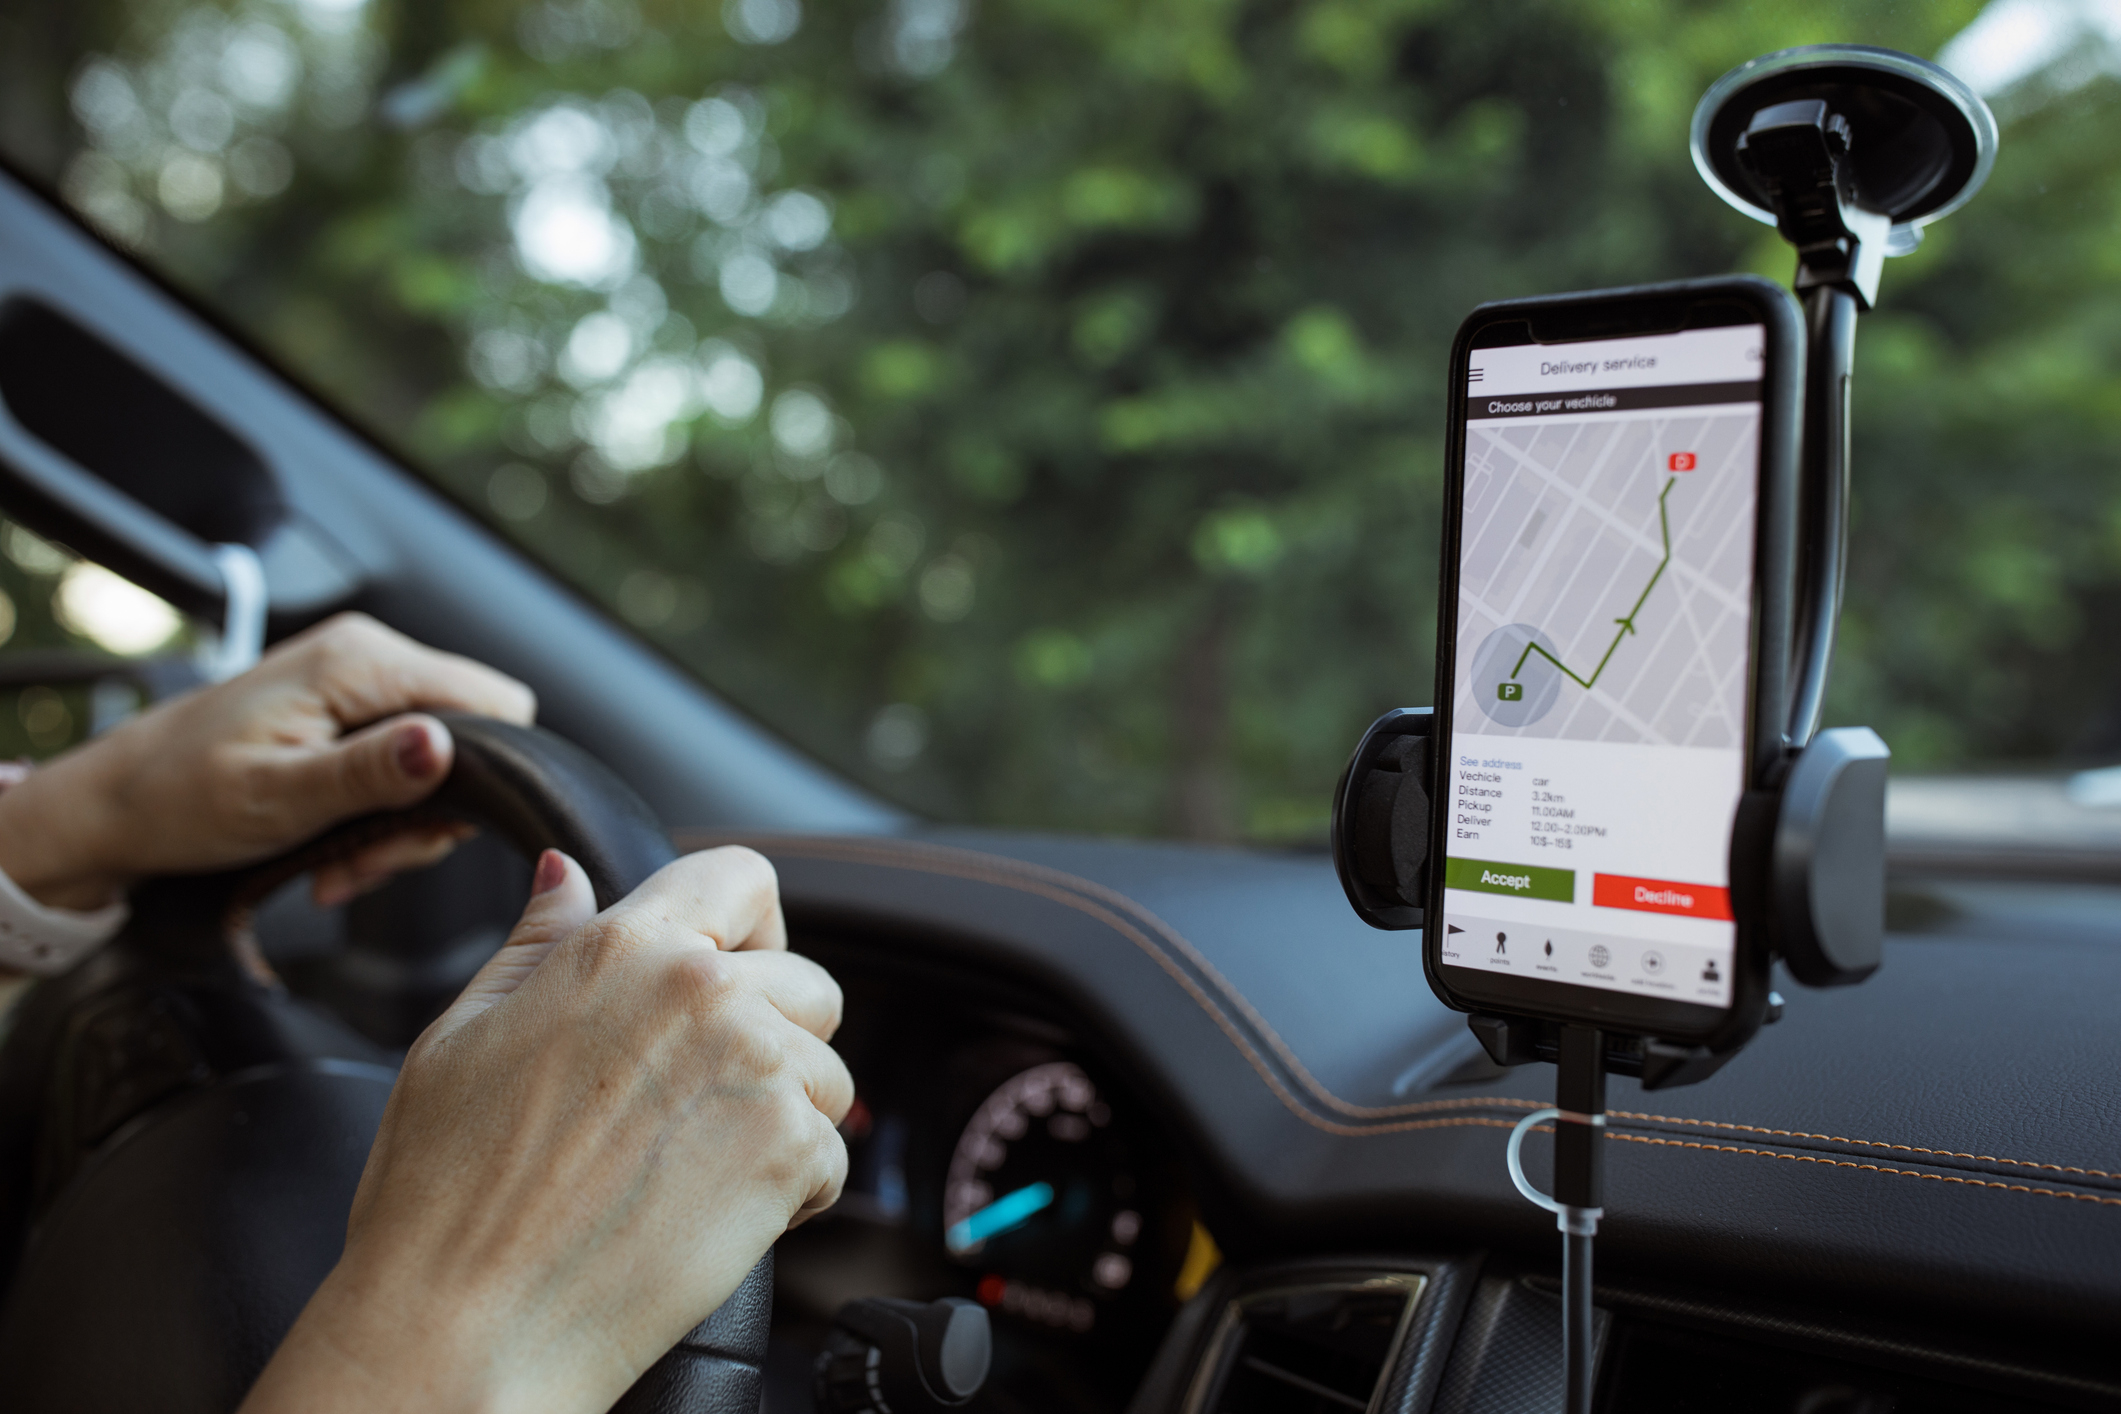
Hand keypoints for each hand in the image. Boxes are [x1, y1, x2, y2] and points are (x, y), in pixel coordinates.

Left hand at [0, 612, 534, 912]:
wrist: (113, 805)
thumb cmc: (177, 800)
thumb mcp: (276, 797)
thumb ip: (367, 772)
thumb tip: (441, 747)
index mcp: (359, 662)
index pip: (497, 703)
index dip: (484, 774)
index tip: (424, 831)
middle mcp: (367, 654)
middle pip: (473, 735)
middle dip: (432, 814)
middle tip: (371, 861)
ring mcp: (357, 680)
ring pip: (440, 758)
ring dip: (403, 825)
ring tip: (342, 863)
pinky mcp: (347, 708)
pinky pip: (403, 761)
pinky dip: (382, 814)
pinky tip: (336, 847)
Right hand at [241, 846, 850, 1413]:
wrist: (464, 1324)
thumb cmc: (443, 1195)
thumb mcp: (461, 1035)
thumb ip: (536, 944)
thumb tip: (567, 875)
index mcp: (626, 947)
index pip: (741, 878)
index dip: (748, 924)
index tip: (733, 971)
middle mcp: (705, 991)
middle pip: (807, 981)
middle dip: (774, 1036)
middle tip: (697, 1106)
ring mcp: (756, 1067)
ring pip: (828, 1071)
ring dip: (783, 1116)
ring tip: (690, 1168)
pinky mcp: (790, 1148)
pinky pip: (831, 1151)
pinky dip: (790, 1189)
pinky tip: (707, 1213)